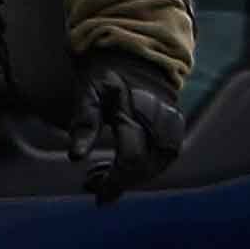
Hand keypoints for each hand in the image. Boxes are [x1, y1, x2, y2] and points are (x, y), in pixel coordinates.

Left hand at [73, 64, 186, 201]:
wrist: (136, 54)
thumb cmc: (106, 73)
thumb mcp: (88, 91)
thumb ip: (83, 122)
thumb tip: (75, 157)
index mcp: (137, 114)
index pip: (131, 160)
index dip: (114, 181)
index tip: (96, 194)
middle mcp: (160, 124)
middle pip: (144, 168)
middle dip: (118, 182)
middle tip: (89, 182)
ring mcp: (171, 127)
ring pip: (155, 167)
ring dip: (128, 178)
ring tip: (98, 175)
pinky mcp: (174, 130)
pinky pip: (161, 158)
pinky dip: (140, 168)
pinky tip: (116, 168)